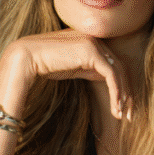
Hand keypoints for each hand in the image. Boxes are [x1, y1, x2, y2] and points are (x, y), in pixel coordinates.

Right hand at [6, 29, 128, 119]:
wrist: (26, 57)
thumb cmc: (44, 64)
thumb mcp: (73, 68)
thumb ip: (90, 70)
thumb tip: (108, 80)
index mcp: (91, 41)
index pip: (113, 64)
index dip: (121, 86)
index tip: (122, 106)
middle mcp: (96, 38)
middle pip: (120, 68)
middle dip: (126, 93)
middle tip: (128, 114)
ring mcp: (94, 43)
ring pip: (118, 72)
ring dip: (122, 96)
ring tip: (120, 115)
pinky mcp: (92, 51)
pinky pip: (111, 74)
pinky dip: (115, 92)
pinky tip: (115, 107)